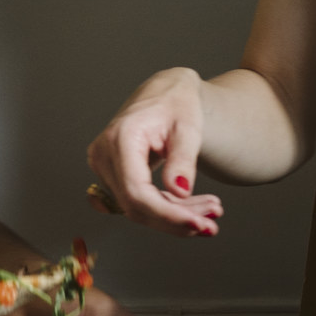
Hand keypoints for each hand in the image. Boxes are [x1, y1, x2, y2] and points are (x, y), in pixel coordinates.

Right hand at [86, 68, 225, 237]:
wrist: (167, 91)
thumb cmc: (178, 102)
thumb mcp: (188, 128)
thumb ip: (182, 159)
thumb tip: (179, 191)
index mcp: (121, 137)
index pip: (137, 192)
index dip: (166, 215)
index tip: (197, 224)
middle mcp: (104, 153)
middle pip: (136, 205)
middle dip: (175, 220)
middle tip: (211, 223)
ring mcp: (103, 165)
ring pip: (137, 208)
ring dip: (173, 217)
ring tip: (209, 212)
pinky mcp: (111, 174)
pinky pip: (135, 202)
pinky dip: (162, 211)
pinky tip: (188, 212)